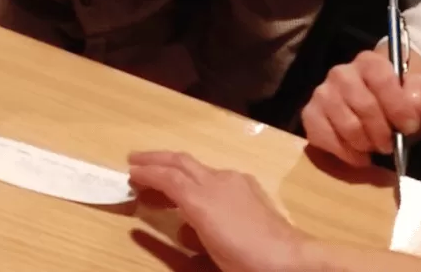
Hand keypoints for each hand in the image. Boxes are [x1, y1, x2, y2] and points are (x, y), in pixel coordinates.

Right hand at [128, 152, 310, 271]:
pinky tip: (196, 195)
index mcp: (203, 198)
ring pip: (198, 167)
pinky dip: (196, 178)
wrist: (291, 259)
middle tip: (134, 160)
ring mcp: (235, 181)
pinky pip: (215, 176)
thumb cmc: (247, 261)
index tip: (129, 171)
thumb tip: (180, 223)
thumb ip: (189, 232)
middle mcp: (218, 181)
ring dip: (175, 169)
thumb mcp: (211, 249)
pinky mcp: (249, 187)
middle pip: (181, 161)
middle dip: (156, 158)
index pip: (169, 177)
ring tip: (159, 179)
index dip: (147, 172)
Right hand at [300, 48, 420, 165]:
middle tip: (391, 144)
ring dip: (365, 144)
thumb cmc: (405, 97)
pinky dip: (345, 153)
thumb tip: (413, 104)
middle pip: (364, 106)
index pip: (380, 80)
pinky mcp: (311, 115)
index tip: (410, 127)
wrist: (387, 105)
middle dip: (382, 132)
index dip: (397, 106)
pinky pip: (322, 137)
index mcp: (369, 62)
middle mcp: (340, 73)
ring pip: (346, 126)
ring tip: (375, 147)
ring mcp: (323, 94)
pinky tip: (359, 155)